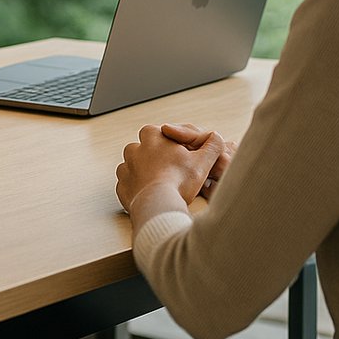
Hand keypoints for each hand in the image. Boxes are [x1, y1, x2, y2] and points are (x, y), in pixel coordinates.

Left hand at [115, 123, 232, 224]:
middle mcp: (133, 149)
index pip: (159, 132)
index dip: (170, 144)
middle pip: (145, 148)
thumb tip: (216, 136)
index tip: (179, 156)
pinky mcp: (122, 187)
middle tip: (171, 171)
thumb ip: (212, 145)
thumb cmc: (180, 181)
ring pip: (133, 166)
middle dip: (155, 157)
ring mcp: (125, 169)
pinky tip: (150, 195)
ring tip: (161, 184)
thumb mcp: (203, 160)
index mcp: (152, 136)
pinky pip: (128, 185)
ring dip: (144, 172)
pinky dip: (137, 189)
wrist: (159, 205)